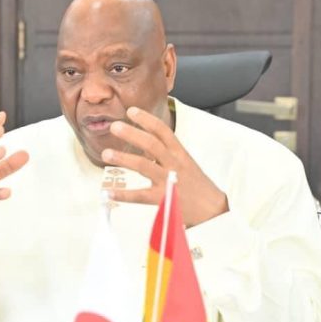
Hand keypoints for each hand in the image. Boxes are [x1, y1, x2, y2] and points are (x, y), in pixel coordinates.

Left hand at [101, 107, 227, 226]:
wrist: (214, 210)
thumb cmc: (198, 187)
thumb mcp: (185, 164)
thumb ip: (165, 154)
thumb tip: (143, 144)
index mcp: (180, 153)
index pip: (163, 131)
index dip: (147, 119)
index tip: (132, 111)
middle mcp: (174, 164)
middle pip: (151, 144)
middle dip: (132, 133)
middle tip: (115, 127)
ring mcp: (169, 181)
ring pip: (144, 166)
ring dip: (123, 158)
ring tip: (106, 153)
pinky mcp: (164, 199)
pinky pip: (140, 196)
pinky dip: (123, 194)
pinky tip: (108, 192)